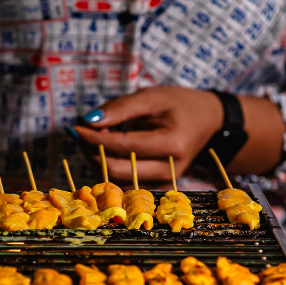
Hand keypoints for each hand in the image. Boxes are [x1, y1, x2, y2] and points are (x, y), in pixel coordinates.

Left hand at [71, 86, 284, 181]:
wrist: (209, 123)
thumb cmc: (179, 106)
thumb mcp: (152, 97)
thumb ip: (120, 109)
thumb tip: (88, 122)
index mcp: (173, 144)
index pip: (122, 147)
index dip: (94, 138)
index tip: (76, 127)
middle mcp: (169, 169)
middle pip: (115, 169)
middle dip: (91, 151)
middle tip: (82, 132)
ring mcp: (162, 182)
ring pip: (115, 179)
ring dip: (97, 158)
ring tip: (98, 135)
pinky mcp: (154, 186)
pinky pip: (122, 180)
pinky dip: (108, 164)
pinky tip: (108, 147)